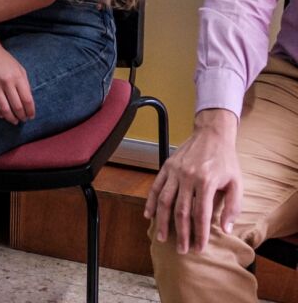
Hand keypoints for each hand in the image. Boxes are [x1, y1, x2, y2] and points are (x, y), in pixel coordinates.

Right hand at [0, 30, 34, 124]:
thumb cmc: (4, 60)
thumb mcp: (19, 69)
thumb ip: (24, 84)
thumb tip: (28, 102)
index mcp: (17, 77)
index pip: (27, 100)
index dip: (30, 111)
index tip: (31, 116)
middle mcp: (6, 82)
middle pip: (16, 106)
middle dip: (21, 116)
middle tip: (23, 120)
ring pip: (3, 109)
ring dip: (10, 118)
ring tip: (14, 120)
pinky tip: (1, 115)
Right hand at [145, 108, 242, 253]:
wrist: (212, 135)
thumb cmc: (226, 161)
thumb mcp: (237, 182)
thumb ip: (232, 206)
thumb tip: (225, 229)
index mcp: (206, 181)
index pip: (201, 213)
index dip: (200, 233)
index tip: (199, 247)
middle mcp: (188, 177)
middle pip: (181, 211)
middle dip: (181, 233)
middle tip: (182, 249)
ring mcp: (175, 172)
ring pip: (164, 201)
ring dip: (163, 221)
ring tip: (162, 237)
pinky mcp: (166, 167)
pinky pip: (155, 187)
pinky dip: (151, 202)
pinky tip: (149, 216)